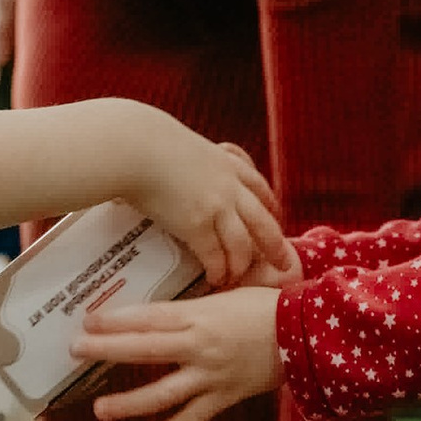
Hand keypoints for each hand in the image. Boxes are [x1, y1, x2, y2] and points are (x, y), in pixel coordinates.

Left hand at [90, 283, 283, 420]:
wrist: (307, 334)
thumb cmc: (269, 305)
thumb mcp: (229, 294)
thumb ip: (196, 306)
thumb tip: (162, 311)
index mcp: (199, 316)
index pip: (147, 318)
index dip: (115, 321)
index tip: (87, 321)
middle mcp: (199, 346)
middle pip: (144, 350)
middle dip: (107, 351)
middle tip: (76, 351)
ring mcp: (211, 375)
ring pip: (163, 392)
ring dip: (129, 403)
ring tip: (100, 409)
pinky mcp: (226, 395)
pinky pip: (196, 415)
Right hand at [128, 119, 294, 288]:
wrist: (135, 147)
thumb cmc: (146, 142)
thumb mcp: (182, 143)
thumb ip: (189, 159)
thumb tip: (174, 163)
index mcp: (226, 163)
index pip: (258, 186)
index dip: (270, 204)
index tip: (276, 216)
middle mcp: (229, 186)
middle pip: (264, 221)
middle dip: (276, 245)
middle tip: (285, 263)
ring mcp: (216, 207)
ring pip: (242, 244)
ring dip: (241, 264)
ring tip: (235, 277)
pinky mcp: (197, 225)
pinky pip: (215, 256)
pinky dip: (218, 270)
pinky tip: (214, 278)